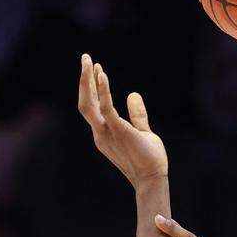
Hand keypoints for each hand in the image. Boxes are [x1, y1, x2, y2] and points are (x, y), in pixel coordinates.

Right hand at [77, 55, 167, 188]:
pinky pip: (106, 108)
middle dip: (83, 80)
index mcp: (104, 132)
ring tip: (88, 61)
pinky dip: (102, 91)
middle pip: (85, 102)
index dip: (91, 87)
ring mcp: (106, 133)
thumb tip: (133, 94)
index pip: (92, 106)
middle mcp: (100, 132)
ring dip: (87, 81)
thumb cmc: (149, 159)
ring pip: (88, 104)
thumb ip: (137, 114)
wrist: (153, 178)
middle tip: (85, 58)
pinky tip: (102, 75)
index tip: (95, 69)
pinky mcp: (118, 131)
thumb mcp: (142, 131)